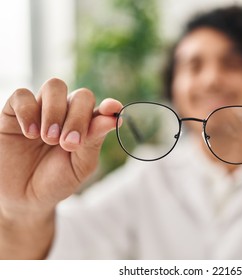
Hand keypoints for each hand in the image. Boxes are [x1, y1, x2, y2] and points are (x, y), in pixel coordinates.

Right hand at [0, 78, 121, 218]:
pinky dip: (29, 112)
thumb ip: (94, 141)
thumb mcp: (79, 166)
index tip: (111, 109)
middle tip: (68, 144)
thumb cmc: (55, 181)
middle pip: (81, 95)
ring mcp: (42, 110)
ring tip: (49, 139)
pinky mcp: (14, 112)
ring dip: (55, 112)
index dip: (109, 106)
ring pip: (54, 86)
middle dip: (78, 118)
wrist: (23, 197)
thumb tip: (113, 118)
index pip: (101, 108)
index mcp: (87, 126)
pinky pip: (23, 95)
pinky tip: (30, 134)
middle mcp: (67, 113)